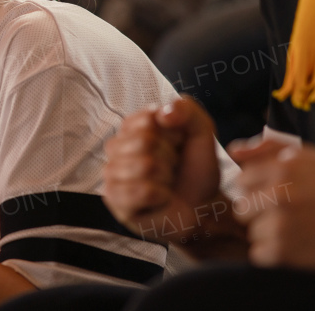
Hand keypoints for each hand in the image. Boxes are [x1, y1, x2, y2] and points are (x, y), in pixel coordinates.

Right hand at [103, 97, 224, 245]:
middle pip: (145, 141)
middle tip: (172, 167)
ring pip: (145, 166)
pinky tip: (159, 199)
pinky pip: (142, 191)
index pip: (149, 118)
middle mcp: (116, 145)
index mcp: (133, 125)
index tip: (177, 144)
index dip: (172, 133)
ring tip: (165, 183)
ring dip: (166, 178)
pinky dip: (160, 196)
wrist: (202, 204)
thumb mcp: (200, 131)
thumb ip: (186, 110)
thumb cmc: (194, 168)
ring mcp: (111, 171)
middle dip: (169, 157)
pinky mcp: (113, 198)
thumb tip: (162, 114)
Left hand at [229, 140, 314, 279]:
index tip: (277, 195)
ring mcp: (280, 224)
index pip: (242, 178)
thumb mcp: (311, 158)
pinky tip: (297, 247)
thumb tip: (233, 151)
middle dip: (259, 212)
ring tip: (296, 231)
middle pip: (242, 206)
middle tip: (287, 215)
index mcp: (284, 167)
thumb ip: (268, 148)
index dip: (258, 189)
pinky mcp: (283, 253)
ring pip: (250, 231)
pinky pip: (258, 254)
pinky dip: (273, 255)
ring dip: (267, 234)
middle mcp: (279, 193)